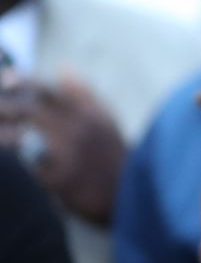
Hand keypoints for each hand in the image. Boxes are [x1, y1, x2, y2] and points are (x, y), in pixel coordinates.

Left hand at [0, 75, 125, 226]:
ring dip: (3, 133)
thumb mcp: (105, 120)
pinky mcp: (60, 179)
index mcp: (86, 113)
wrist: (127, 194)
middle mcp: (76, 130)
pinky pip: (28, 164)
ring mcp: (68, 155)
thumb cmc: (110, 155)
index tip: (6, 78)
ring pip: (22, 137)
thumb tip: (63, 68)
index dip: (23, 82)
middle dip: (3, 107)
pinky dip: (17, 158)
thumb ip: (82, 94)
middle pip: (28, 111)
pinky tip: (6, 157)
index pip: (48, 90)